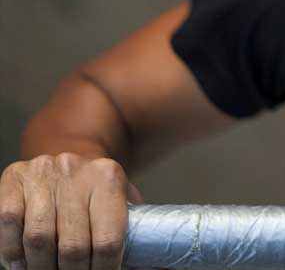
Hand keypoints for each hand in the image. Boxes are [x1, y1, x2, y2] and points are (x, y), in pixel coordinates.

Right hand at [0, 154, 141, 269]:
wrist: (67, 148)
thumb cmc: (95, 187)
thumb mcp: (121, 198)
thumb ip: (133, 228)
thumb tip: (149, 266)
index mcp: (109, 177)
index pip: (108, 240)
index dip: (103, 269)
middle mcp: (75, 171)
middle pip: (72, 245)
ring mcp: (42, 173)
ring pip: (39, 238)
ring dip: (41, 266)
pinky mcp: (14, 178)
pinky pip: (8, 222)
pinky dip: (12, 251)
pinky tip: (21, 262)